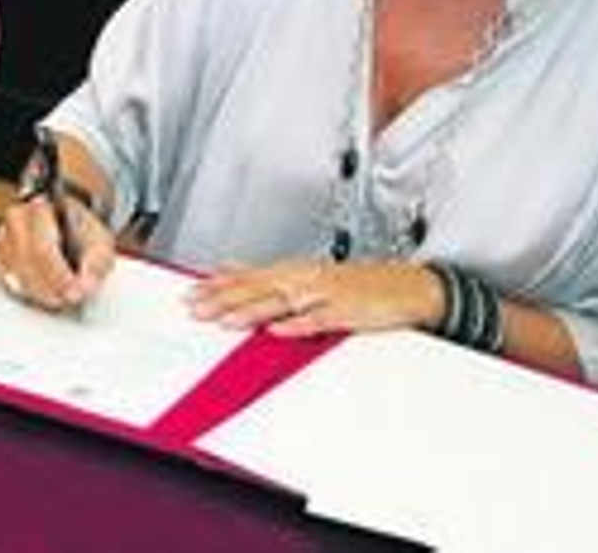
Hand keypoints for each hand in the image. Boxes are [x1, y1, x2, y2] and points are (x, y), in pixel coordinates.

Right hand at [0, 196, 114, 311]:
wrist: (68, 223)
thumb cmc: (83, 233)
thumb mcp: (101, 245)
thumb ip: (95, 266)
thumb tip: (82, 289)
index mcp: (44, 207)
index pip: (42, 249)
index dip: (58, 277)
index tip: (74, 294)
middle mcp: (17, 216)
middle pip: (25, 263)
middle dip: (48, 289)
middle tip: (66, 300)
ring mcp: (1, 233)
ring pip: (11, 274)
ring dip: (35, 292)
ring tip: (56, 296)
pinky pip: (0, 276)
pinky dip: (18, 289)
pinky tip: (37, 290)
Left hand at [187, 258, 442, 336]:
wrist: (407, 286)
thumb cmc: (356, 284)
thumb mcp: (307, 274)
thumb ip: (268, 275)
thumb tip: (230, 267)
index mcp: (293, 271)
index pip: (247, 276)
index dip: (217, 285)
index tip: (190, 292)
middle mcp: (304, 278)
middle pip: (257, 288)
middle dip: (223, 299)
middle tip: (195, 308)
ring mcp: (325, 294)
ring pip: (281, 302)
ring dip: (251, 311)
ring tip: (224, 321)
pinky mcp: (346, 311)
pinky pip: (318, 319)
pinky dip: (298, 324)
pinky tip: (278, 331)